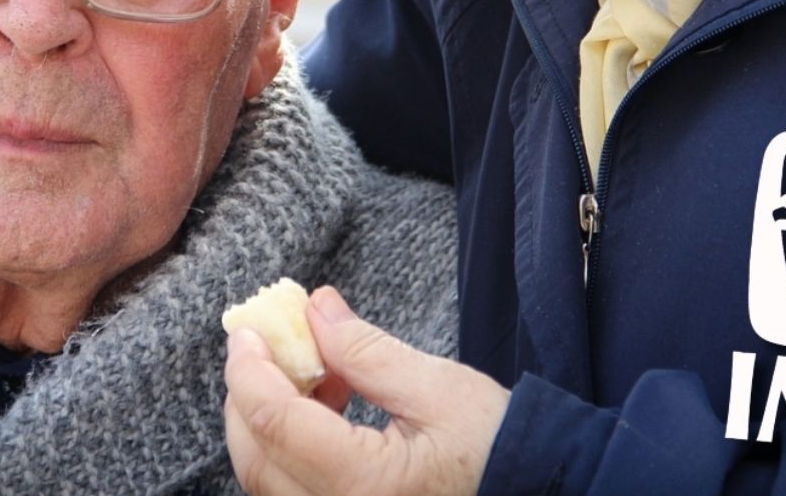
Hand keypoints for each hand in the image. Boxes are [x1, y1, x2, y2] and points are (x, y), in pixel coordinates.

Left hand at [224, 286, 509, 495]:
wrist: (538, 494)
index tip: (247, 329)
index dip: (249, 370)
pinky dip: (290, 446)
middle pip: (256, 459)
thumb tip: (313, 309)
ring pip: (268, 479)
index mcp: (365, 487)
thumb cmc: (500, 448)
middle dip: (249, 395)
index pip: (275, 423)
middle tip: (266, 343)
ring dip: (269, 420)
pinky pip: (294, 490)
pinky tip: (326, 408)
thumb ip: (366, 351)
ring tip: (313, 373)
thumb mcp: (439, 388)